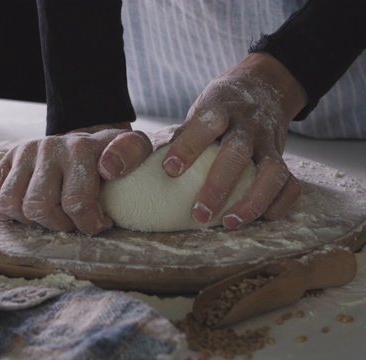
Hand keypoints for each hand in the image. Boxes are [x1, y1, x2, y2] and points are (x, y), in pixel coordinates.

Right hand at [0, 122, 152, 234]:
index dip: (88, 224)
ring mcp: (23, 152)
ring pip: (10, 204)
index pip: (76, 201)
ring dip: (30, 220)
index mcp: (80, 148)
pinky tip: (27, 209)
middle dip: (58, 224)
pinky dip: (4, 208)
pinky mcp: (6, 158)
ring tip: (51, 215)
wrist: (88, 140)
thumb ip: (131, 152)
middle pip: (38, 207)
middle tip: (72, 221)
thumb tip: (107, 167)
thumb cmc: (111, 155)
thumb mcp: (135, 149)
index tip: (100, 222)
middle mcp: (47, 147)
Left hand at [162, 52, 307, 228]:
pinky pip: (290, 183)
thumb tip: (152, 165)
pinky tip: (263, 219)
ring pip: (271, 172)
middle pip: (237, 154)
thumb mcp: (201, 110)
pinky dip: (280, 203)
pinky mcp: (282, 156)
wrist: (264, 84)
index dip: (189, 146)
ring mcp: (269, 142)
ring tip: (229, 223)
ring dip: (252, 201)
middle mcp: (248, 126)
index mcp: (221, 109)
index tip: (170, 170)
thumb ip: (183, 136)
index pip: (206, 124)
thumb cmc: (220, 106)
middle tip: (199, 213)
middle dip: (218, 186)